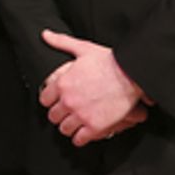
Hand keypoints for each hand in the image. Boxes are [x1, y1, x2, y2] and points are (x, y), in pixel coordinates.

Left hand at [38, 29, 147, 146]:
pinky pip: (79, 139)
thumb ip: (61, 42)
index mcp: (63, 83)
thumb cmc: (109, 61)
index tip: (54, 101)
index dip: (49, 100)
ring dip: (67, 127)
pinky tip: (81, 134)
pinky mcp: (95, 126)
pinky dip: (79, 138)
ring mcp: (81, 115)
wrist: (130, 75)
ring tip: (73, 123)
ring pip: (64, 129)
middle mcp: (68, 101)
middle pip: (53, 116)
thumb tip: (46, 35)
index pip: (44, 99)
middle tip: (64, 113)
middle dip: (58, 114)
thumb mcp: (82, 48)